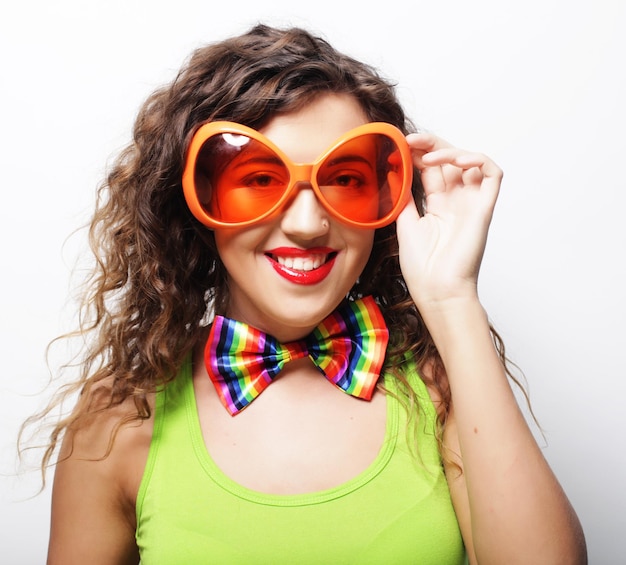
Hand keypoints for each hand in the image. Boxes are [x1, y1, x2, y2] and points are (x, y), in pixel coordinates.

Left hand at [396, 133, 502, 309]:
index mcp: (437, 206)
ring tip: (429, 155)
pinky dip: (478, 159)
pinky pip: (493, 175)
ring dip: (451, 150)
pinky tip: (457, 159)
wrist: (437, 290)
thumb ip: (402, 196)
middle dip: (431, 145)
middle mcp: (456, 202)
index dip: (418, 154)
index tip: (398, 146)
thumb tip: (393, 170)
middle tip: (410, 141)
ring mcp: (471, 204)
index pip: (431, 170)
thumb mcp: (404, 223)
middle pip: (449, 161)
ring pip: (470, 162)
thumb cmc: (422, 266)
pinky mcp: (485, 208)